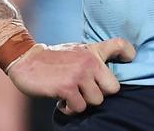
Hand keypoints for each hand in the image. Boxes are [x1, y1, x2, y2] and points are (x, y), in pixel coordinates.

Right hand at [7, 37, 135, 114]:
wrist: (26, 60)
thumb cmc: (55, 58)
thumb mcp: (79, 49)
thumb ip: (97, 55)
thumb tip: (121, 63)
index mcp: (93, 52)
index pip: (121, 47)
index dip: (128, 55)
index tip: (128, 60)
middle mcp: (89, 62)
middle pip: (113, 89)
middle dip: (100, 93)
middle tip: (85, 90)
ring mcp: (78, 75)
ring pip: (96, 101)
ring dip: (83, 102)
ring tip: (70, 94)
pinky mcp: (66, 88)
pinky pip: (79, 108)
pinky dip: (70, 108)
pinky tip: (61, 99)